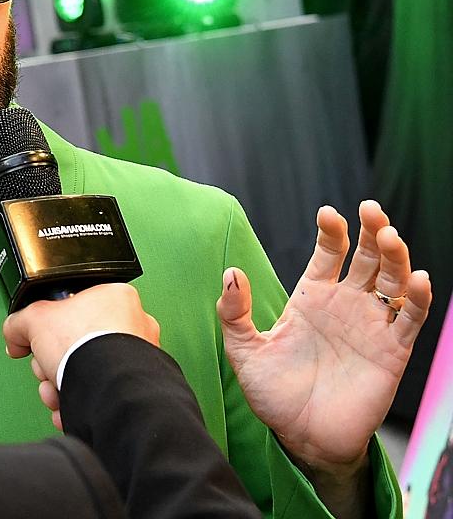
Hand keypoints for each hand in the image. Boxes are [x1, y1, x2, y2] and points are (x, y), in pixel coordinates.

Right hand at [3, 283, 159, 429]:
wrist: (104, 388)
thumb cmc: (86, 345)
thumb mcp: (34, 319)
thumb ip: (19, 322)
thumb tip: (15, 334)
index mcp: (115, 296)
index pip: (72, 309)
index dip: (48, 328)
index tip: (37, 340)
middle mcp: (133, 324)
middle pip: (76, 343)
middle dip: (51, 363)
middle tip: (45, 369)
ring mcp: (137, 358)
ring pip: (86, 370)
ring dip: (60, 384)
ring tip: (55, 392)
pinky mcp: (133, 387)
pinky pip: (99, 391)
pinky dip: (79, 401)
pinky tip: (67, 405)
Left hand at [218, 201, 430, 476]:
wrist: (301, 438)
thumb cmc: (273, 394)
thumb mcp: (244, 350)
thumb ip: (234, 312)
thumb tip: (231, 272)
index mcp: (311, 298)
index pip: (328, 253)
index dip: (331, 231)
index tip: (328, 213)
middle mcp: (345, 305)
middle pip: (367, 257)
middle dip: (372, 231)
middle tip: (372, 210)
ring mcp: (370, 326)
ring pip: (392, 280)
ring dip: (396, 256)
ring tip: (390, 236)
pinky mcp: (391, 352)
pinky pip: (410, 319)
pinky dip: (417, 298)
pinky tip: (416, 278)